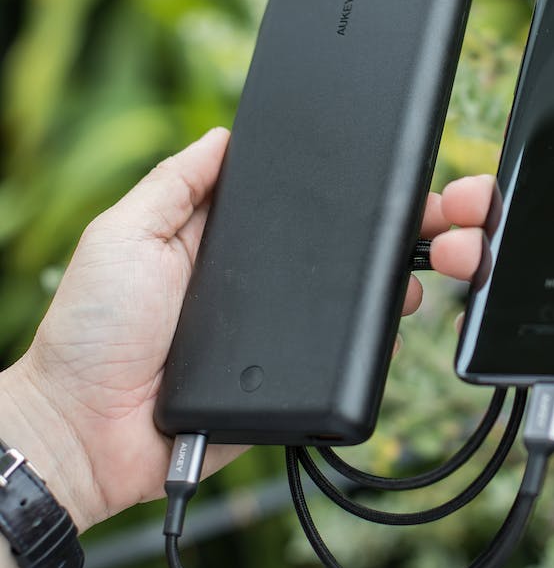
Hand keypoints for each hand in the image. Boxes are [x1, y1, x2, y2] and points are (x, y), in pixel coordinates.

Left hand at [0, 130, 440, 532]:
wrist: (84, 432)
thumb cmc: (91, 332)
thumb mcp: (123, 234)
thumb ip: (175, 183)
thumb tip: (226, 134)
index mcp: (228, 241)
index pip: (302, 203)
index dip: (349, 183)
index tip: (400, 163)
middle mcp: (263, 285)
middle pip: (348, 248)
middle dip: (411, 222)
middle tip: (456, 208)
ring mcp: (282, 335)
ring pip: (360, 302)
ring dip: (409, 274)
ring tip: (447, 253)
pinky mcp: (292, 384)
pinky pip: (346, 361)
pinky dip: (381, 339)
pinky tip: (403, 313)